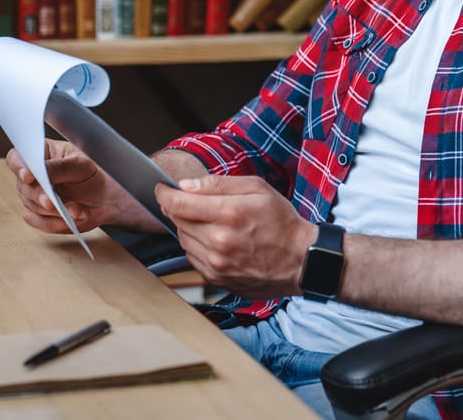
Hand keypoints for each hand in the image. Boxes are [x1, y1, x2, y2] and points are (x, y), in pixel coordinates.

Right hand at [5, 140, 123, 233]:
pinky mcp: (40, 215)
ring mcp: (34, 196)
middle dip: (39, 196)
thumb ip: (60, 167)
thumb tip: (41, 171)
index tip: (29, 176)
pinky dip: (55, 223)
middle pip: (22, 186)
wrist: (105, 198)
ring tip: (77, 210)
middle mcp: (33, 175)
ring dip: (54, 211)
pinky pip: (38, 222)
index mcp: (40, 154)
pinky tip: (73, 219)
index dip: (18, 166)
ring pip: (31, 206)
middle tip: (52, 201)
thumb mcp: (81, 165)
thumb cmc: (93, 174)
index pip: (17, 157)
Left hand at [155, 174, 317, 298]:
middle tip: (193, 202)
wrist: (301, 260)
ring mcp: (216, 264)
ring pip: (183, 240)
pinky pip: (192, 257)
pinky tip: (216, 240)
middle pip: (177, 221)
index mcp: (228, 214)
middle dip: (179, 209)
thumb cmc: (281, 221)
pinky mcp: (216, 278)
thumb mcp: (256, 189)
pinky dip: (197, 246)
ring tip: (212, 222)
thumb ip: (217, 184)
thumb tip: (186, 185)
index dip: (164, 194)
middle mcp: (218, 242)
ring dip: (189, 228)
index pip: (177, 204)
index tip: (161, 189)